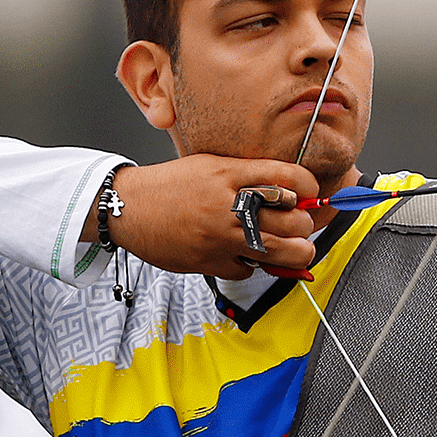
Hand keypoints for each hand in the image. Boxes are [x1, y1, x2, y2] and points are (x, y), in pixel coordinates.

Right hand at [85, 157, 319, 278]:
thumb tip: (291, 192)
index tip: (310, 194)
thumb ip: (249, 176)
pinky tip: (244, 254)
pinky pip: (250, 270)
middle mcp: (228, 206)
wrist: (125, 207)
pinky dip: (252, 265)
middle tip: (298, 225)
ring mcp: (221, 237)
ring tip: (291, 247)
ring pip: (284, 252)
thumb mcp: (211, 166)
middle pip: (295, 221)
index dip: (310, 188)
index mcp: (230, 175)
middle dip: (305, 225)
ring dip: (296, 252)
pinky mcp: (210, 262)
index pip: (290, 179)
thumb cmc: (170, 186)